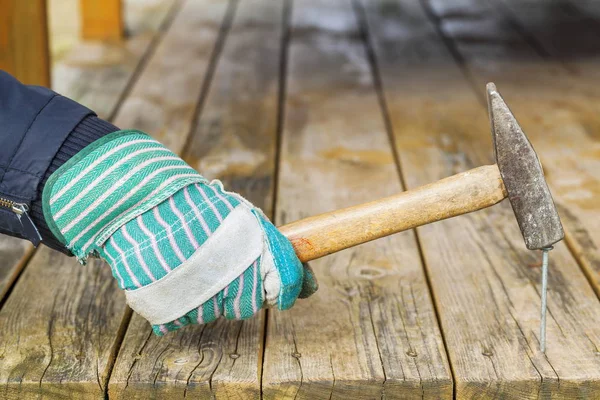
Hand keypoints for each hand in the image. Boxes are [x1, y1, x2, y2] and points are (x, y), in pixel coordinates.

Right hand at [100, 181, 317, 334]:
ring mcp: (204, 303)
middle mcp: (237, 285)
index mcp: (260, 257)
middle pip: (252, 303)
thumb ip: (277, 252)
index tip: (284, 286)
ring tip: (193, 261)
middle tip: (223, 262)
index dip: (289, 286)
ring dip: (211, 292)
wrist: (143, 203)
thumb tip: (309, 286)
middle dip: (244, 286)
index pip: (289, 286)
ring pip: (218, 309)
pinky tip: (175, 273)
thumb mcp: (244, 218)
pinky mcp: (174, 314)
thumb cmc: (196, 206)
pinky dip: (184, 300)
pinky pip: (187, 315)